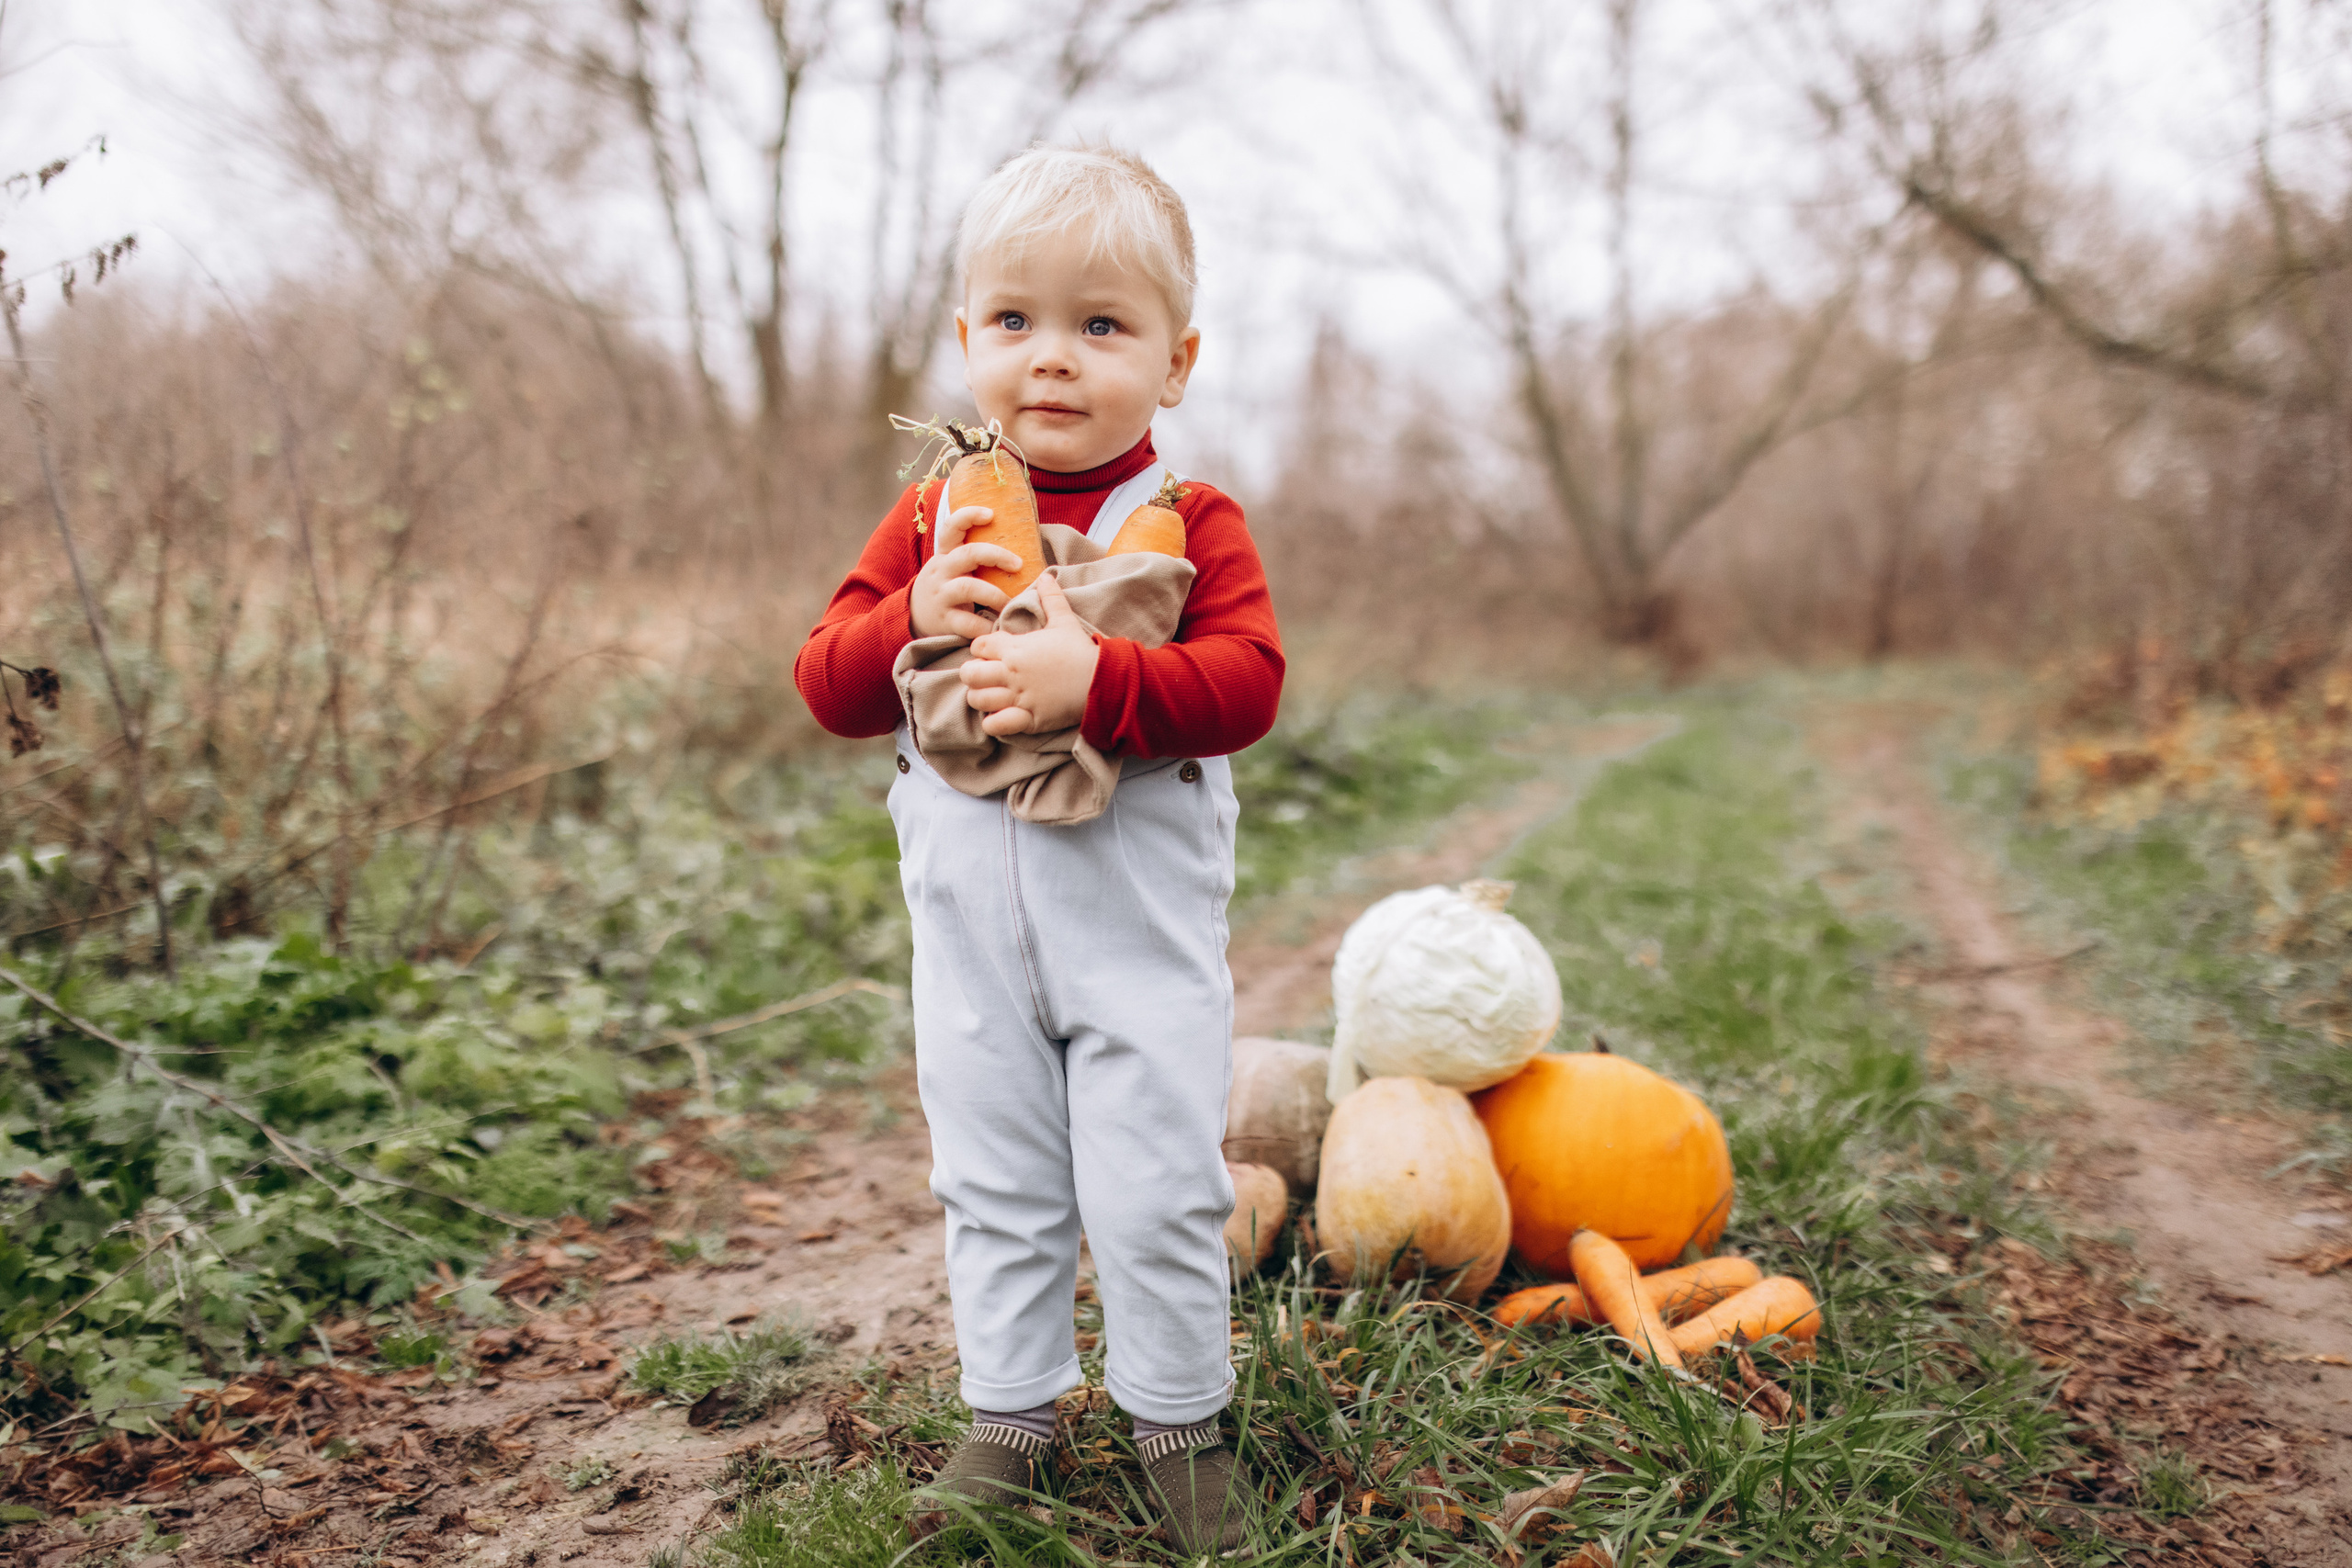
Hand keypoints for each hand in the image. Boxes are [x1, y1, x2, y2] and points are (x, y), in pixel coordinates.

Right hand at [910, 505, 1023, 638]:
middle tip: (1018, 564)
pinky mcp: (945, 620)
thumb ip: (974, 555)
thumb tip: (1019, 539)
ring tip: (1010, 602)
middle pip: (968, 554)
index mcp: (945, 554)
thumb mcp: (952, 565)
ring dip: (995, 594)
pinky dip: (986, 626)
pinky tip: (998, 627)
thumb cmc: (946, 586)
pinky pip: (967, 623)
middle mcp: (941, 571)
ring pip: (968, 588)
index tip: (991, 513)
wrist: (913, 616)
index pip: (951, 527)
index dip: (969, 516)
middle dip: (996, 556)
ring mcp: (942, 595)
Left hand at [958, 572, 1099, 736]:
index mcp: (1016, 647)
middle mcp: (1012, 673)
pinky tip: (1000, 715)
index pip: (978, 646)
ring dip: (980, 698)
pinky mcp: (1028, 718)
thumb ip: (1050, 598)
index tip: (991, 653)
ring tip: (990, 696)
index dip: (981, 649)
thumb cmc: (1081, 650)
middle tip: (983, 676)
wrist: (1102, 680)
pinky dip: (993, 722)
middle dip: (972, 674)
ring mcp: (1018, 697)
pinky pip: (995, 725)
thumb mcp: (1064, 620)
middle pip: (969, 673)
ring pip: (977, 699)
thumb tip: (1046, 576)